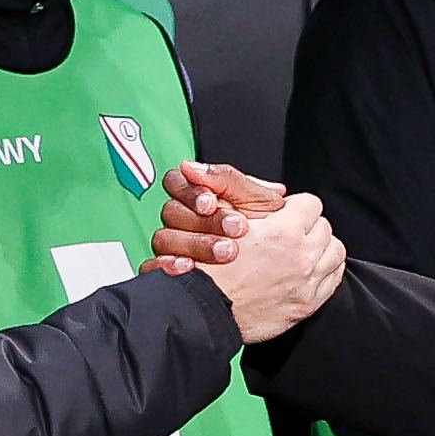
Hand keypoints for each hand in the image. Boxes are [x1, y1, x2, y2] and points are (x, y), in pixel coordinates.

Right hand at [151, 159, 283, 266]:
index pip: (176, 182)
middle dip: (204, 221)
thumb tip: (192, 166)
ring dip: (196, 244)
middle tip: (234, 229)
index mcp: (199, 194)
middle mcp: (183, 217)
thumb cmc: (266, 229)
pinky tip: (190, 267)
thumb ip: (227, 178)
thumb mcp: (257, 198)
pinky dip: (168, 266)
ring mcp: (175, 244)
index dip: (190, 191)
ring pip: (165, 239)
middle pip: (171, 211)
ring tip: (226, 252)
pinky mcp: (171, 269)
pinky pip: (156, 266)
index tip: (211, 203)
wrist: (278, 264)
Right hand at [153, 162, 342, 340]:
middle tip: (287, 233)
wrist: (201, 309)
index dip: (294, 206)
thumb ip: (244, 190)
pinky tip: (306, 272)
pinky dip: (324, 273)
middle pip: (324, 227)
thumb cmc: (206, 264)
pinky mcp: (306, 305)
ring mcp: (307, 283)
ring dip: (320, 248)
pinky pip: (333, 281)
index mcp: (284, 231)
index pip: (310, 203)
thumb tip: (272, 188)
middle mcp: (302, 257)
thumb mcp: (219, 214)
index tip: (282, 214)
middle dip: (307, 227)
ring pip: (335, 253)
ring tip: (300, 252)